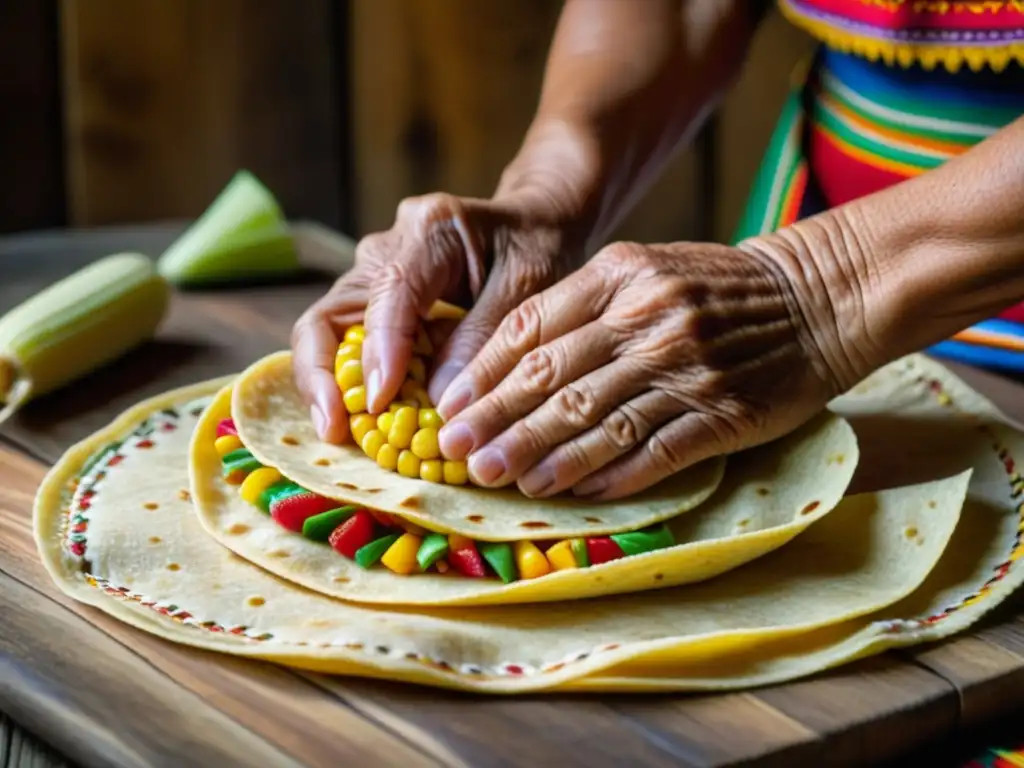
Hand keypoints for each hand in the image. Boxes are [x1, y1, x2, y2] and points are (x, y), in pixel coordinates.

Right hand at [291, 188, 584, 442]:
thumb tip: (440, 401)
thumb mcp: (530, 285)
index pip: (388, 292)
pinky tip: (362, 423)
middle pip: (330, 314)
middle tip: (334, 430)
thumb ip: (485, 335)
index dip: (380, 351)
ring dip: (329, 386)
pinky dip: (351, 384)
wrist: (538, 221)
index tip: (379, 402)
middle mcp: (387, 249)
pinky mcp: (375, 303)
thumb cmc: (540, 246)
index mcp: (431, 231)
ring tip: (339, 434)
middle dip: (322, 376)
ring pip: (327, 332)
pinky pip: (348, 345)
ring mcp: (373, 276)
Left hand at [434, 240, 856, 499]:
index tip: (448, 407)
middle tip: (458, 453)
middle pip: (554, 379)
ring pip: (595, 421)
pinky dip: (607, 476)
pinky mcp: (720, 414)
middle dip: (497, 421)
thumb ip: (583, 304)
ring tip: (503, 480)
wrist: (816, 299)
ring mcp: (685, 368)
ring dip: (542, 456)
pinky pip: (651, 452)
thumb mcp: (646, 267)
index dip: (483, 373)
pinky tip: (571, 493)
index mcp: (620, 274)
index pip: (531, 329)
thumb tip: (512, 363)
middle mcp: (647, 319)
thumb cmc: (718, 287)